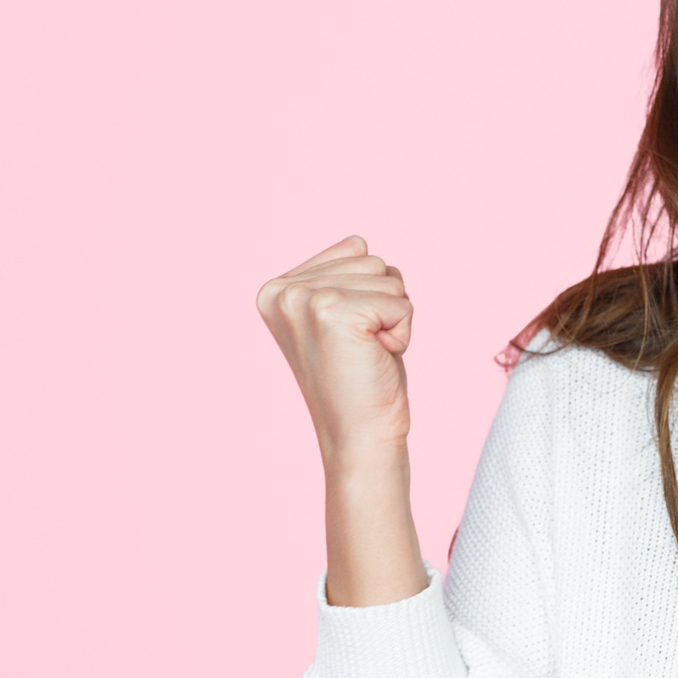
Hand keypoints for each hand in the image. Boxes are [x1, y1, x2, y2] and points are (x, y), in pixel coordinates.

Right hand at [257, 235, 414, 472]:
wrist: (359, 437)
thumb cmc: (359, 379)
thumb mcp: (340, 317)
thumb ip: (340, 275)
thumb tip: (359, 241)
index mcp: (275, 289)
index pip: (355, 249)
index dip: (368, 294)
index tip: (346, 336)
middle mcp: (282, 291)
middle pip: (372, 260)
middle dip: (382, 305)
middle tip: (360, 349)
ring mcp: (305, 300)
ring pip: (389, 276)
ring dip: (393, 318)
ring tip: (366, 353)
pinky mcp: (334, 312)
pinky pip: (402, 301)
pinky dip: (402, 332)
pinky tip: (377, 358)